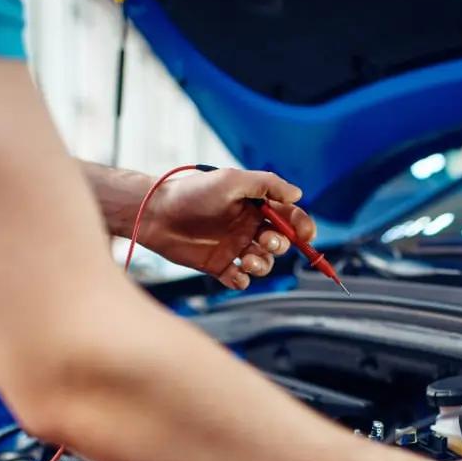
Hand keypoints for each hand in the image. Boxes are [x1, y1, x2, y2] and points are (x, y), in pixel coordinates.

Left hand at [140, 168, 316, 288]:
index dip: (302, 227)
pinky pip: (239, 280)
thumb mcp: (232, 180)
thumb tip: (298, 194)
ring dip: (262, 265)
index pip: (288, 218)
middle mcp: (247, 227)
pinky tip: (234, 274)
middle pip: (280, 243)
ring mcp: (233, 248)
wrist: (156, 214)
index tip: (305, 235)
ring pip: (263, 264)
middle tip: (264, 241)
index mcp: (254, 206)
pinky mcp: (218, 266)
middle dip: (279, 245)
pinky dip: (241, 280)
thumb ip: (266, 185)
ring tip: (247, 260)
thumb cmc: (192, 192)